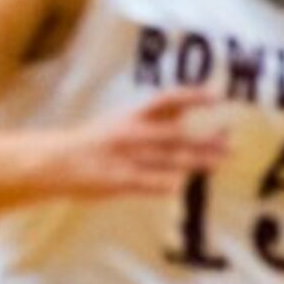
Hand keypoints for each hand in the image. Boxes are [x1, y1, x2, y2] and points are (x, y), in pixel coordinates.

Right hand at [51, 88, 226, 199]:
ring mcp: (126, 159)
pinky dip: (165, 184)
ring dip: (196, 162)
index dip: (192, 97)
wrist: (53, 162)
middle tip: (230, 144)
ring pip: (168, 160)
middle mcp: (131, 134)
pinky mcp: (118, 181)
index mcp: (130, 117)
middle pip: (176, 135)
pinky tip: (180, 186)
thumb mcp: (119, 121)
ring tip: (218, 164)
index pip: (166, 100)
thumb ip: (151, 118)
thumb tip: (186, 112)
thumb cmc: (91, 141)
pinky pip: (147, 183)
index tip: (216, 98)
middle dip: (205, 140)